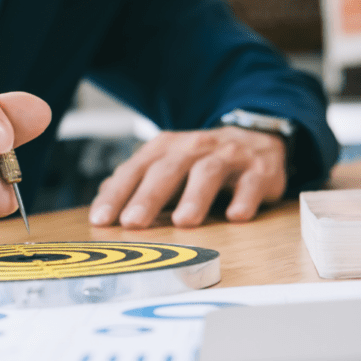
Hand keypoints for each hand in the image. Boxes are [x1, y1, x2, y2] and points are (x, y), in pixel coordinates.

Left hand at [88, 126, 286, 228]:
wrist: (256, 138)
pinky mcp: (259, 169)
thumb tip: (102, 201)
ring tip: (182, 222)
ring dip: (194, 197)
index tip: (101, 220)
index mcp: (165, 149)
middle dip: (148, 196)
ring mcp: (227, 156)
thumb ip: (137, 182)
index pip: (135, 170)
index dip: (117, 194)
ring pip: (208, 172)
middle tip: (133, 222)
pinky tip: (236, 216)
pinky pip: (251, 182)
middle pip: (167, 169)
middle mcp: (193, 148)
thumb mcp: (167, 164)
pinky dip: (244, 199)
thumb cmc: (202, 160)